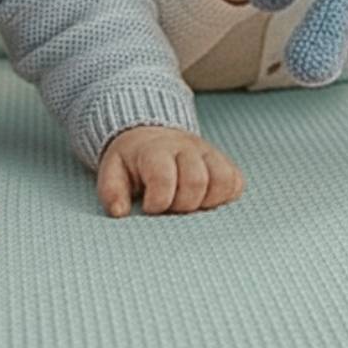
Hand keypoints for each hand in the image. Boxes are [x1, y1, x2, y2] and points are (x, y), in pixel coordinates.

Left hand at [96, 127, 244, 217]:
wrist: (151, 134)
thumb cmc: (132, 161)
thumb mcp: (112, 171)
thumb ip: (112, 191)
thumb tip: (120, 212)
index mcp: (156, 150)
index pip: (164, 177)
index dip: (158, 201)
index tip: (150, 207)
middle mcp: (186, 147)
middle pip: (197, 182)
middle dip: (182, 205)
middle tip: (170, 208)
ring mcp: (208, 153)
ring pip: (222, 180)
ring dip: (207, 202)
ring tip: (189, 206)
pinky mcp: (223, 162)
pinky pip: (236, 182)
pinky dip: (225, 197)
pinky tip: (206, 201)